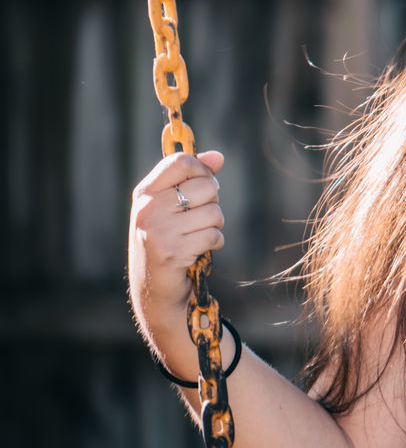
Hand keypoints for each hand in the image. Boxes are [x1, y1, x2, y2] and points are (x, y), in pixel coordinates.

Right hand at [128, 150, 225, 335]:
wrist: (155, 291)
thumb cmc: (167, 242)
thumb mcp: (172, 207)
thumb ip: (193, 178)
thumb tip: (218, 156)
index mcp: (144, 192)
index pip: (180, 161)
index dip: (201, 169)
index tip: (202, 184)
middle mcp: (146, 209)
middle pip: (205, 185)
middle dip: (213, 202)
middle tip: (198, 219)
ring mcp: (158, 230)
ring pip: (214, 212)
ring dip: (215, 226)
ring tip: (197, 237)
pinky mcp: (172, 252)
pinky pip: (214, 235)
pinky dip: (215, 243)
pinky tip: (199, 251)